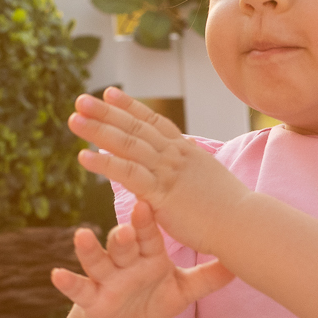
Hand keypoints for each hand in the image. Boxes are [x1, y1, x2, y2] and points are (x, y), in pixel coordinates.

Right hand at [50, 199, 233, 317]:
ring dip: (90, 249)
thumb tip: (241, 262)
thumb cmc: (154, 297)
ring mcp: (106, 278)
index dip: (148, 220)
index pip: (149, 233)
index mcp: (149, 253)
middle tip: (125, 223)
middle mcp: (126, 260)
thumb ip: (209, 277)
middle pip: (123, 243)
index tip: (148, 201)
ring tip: (82, 235)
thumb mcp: (184, 290)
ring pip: (98, 260)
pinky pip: (78, 289)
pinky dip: (67, 283)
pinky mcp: (90, 297)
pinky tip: (55, 274)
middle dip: (123, 234)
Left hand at [67, 87, 250, 252]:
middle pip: (135, 127)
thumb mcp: (206, 180)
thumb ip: (187, 171)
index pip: (154, 121)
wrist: (243, 224)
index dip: (130, 106)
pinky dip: (104, 163)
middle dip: (106, 112)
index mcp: (185, 151)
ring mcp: (167, 172)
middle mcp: (175, 155)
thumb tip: (176, 170)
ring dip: (98, 130)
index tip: (110, 93)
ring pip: (127, 144)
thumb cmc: (230, 210)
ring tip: (74, 119)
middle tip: (80, 100)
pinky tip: (83, 157)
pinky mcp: (161, 193)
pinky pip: (127, 174)